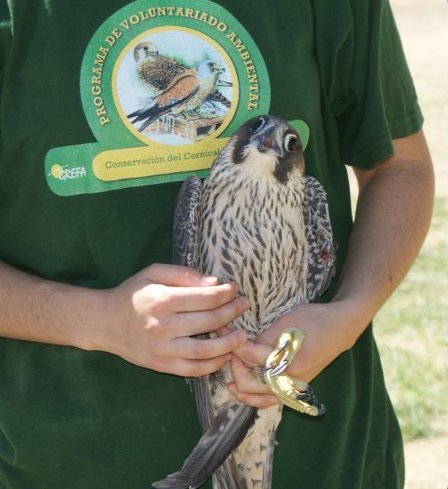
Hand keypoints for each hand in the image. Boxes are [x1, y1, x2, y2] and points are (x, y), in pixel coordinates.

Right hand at [91, 263, 248, 376]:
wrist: (104, 322)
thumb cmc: (132, 293)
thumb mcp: (154, 273)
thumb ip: (184, 275)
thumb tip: (214, 283)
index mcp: (163, 300)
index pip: (206, 298)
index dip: (226, 293)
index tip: (235, 289)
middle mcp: (164, 326)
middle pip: (210, 321)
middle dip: (232, 312)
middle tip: (243, 306)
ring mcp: (162, 349)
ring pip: (205, 350)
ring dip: (229, 343)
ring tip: (241, 335)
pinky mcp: (161, 365)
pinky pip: (193, 370)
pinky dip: (212, 365)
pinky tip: (223, 356)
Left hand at [229, 301, 358, 407]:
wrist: (339, 329)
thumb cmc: (313, 320)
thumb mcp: (286, 321)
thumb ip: (263, 338)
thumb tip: (241, 345)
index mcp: (289, 360)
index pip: (250, 356)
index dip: (234, 344)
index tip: (224, 332)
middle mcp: (291, 379)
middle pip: (249, 383)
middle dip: (234, 365)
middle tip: (227, 348)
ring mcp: (293, 388)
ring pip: (257, 398)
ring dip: (239, 386)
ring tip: (227, 373)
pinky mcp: (294, 389)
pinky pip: (269, 401)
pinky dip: (252, 398)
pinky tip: (239, 389)